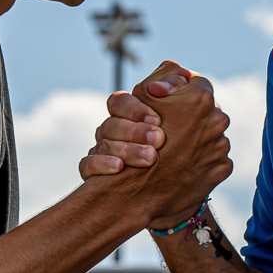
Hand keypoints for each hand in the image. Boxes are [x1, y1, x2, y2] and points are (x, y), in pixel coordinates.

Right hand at [76, 70, 191, 178]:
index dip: (135, 109)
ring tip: (151, 158)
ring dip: (126, 149)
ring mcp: (101, 152)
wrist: (177, 186)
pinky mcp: (94, 175)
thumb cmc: (182, 146)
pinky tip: (119, 167)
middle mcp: (112, 132)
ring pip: (102, 144)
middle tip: (159, 139)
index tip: (158, 120)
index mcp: (128, 115)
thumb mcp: (185, 116)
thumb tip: (158, 87)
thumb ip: (176, 89)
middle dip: (134, 131)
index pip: (119, 102)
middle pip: (111, 124)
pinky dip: (102, 164)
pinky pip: (86, 165)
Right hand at [88, 61, 232, 228]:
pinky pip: (213, 157)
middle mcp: (218, 119)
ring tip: (172, 149)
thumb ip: (164, 78)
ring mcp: (222, 145)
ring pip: (209, 133)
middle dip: (188, 116)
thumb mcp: (140, 97)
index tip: (167, 103)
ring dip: (194, 138)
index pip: (196, 82)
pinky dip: (199, 159)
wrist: (139, 195)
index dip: (179, 92)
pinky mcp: (222, 168)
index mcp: (200, 98)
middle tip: (168, 128)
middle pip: (205, 109)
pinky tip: (181, 165)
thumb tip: (183, 76)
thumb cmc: (134, 141)